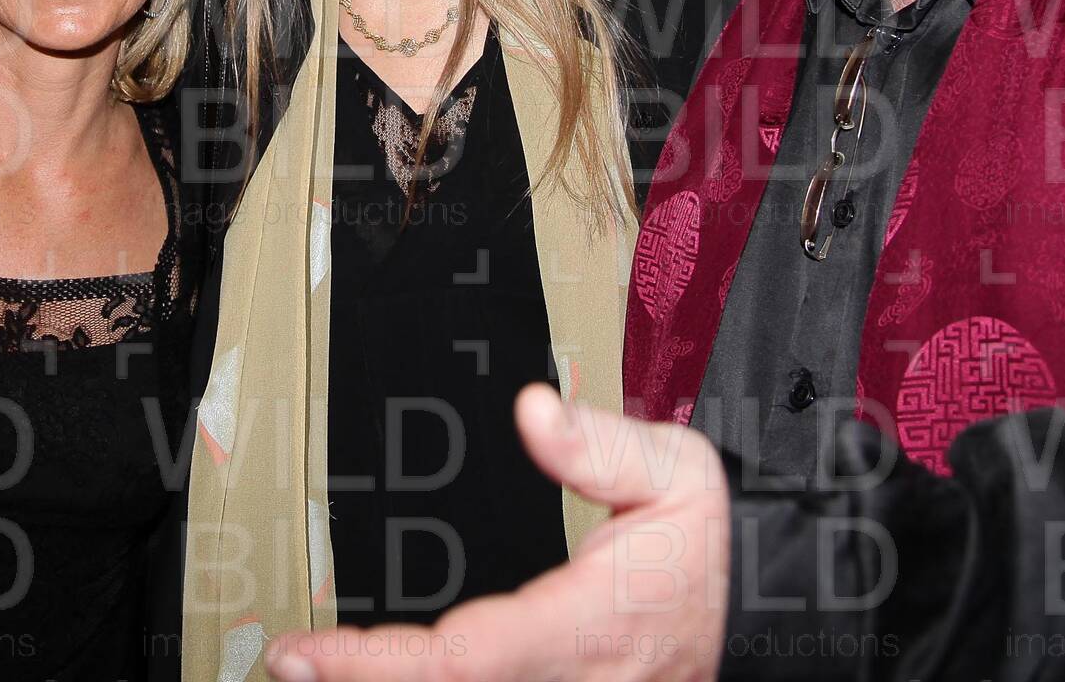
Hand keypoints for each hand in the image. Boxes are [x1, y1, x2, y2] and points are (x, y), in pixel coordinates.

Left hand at [263, 383, 729, 681]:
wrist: (773, 606)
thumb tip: (533, 410)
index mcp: (587, 624)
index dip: (371, 665)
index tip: (303, 653)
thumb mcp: (676, 470)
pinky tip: (389, 681)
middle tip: (290, 666)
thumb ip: (600, 445)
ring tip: (325, 673)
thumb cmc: (715, 543)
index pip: (460, 657)